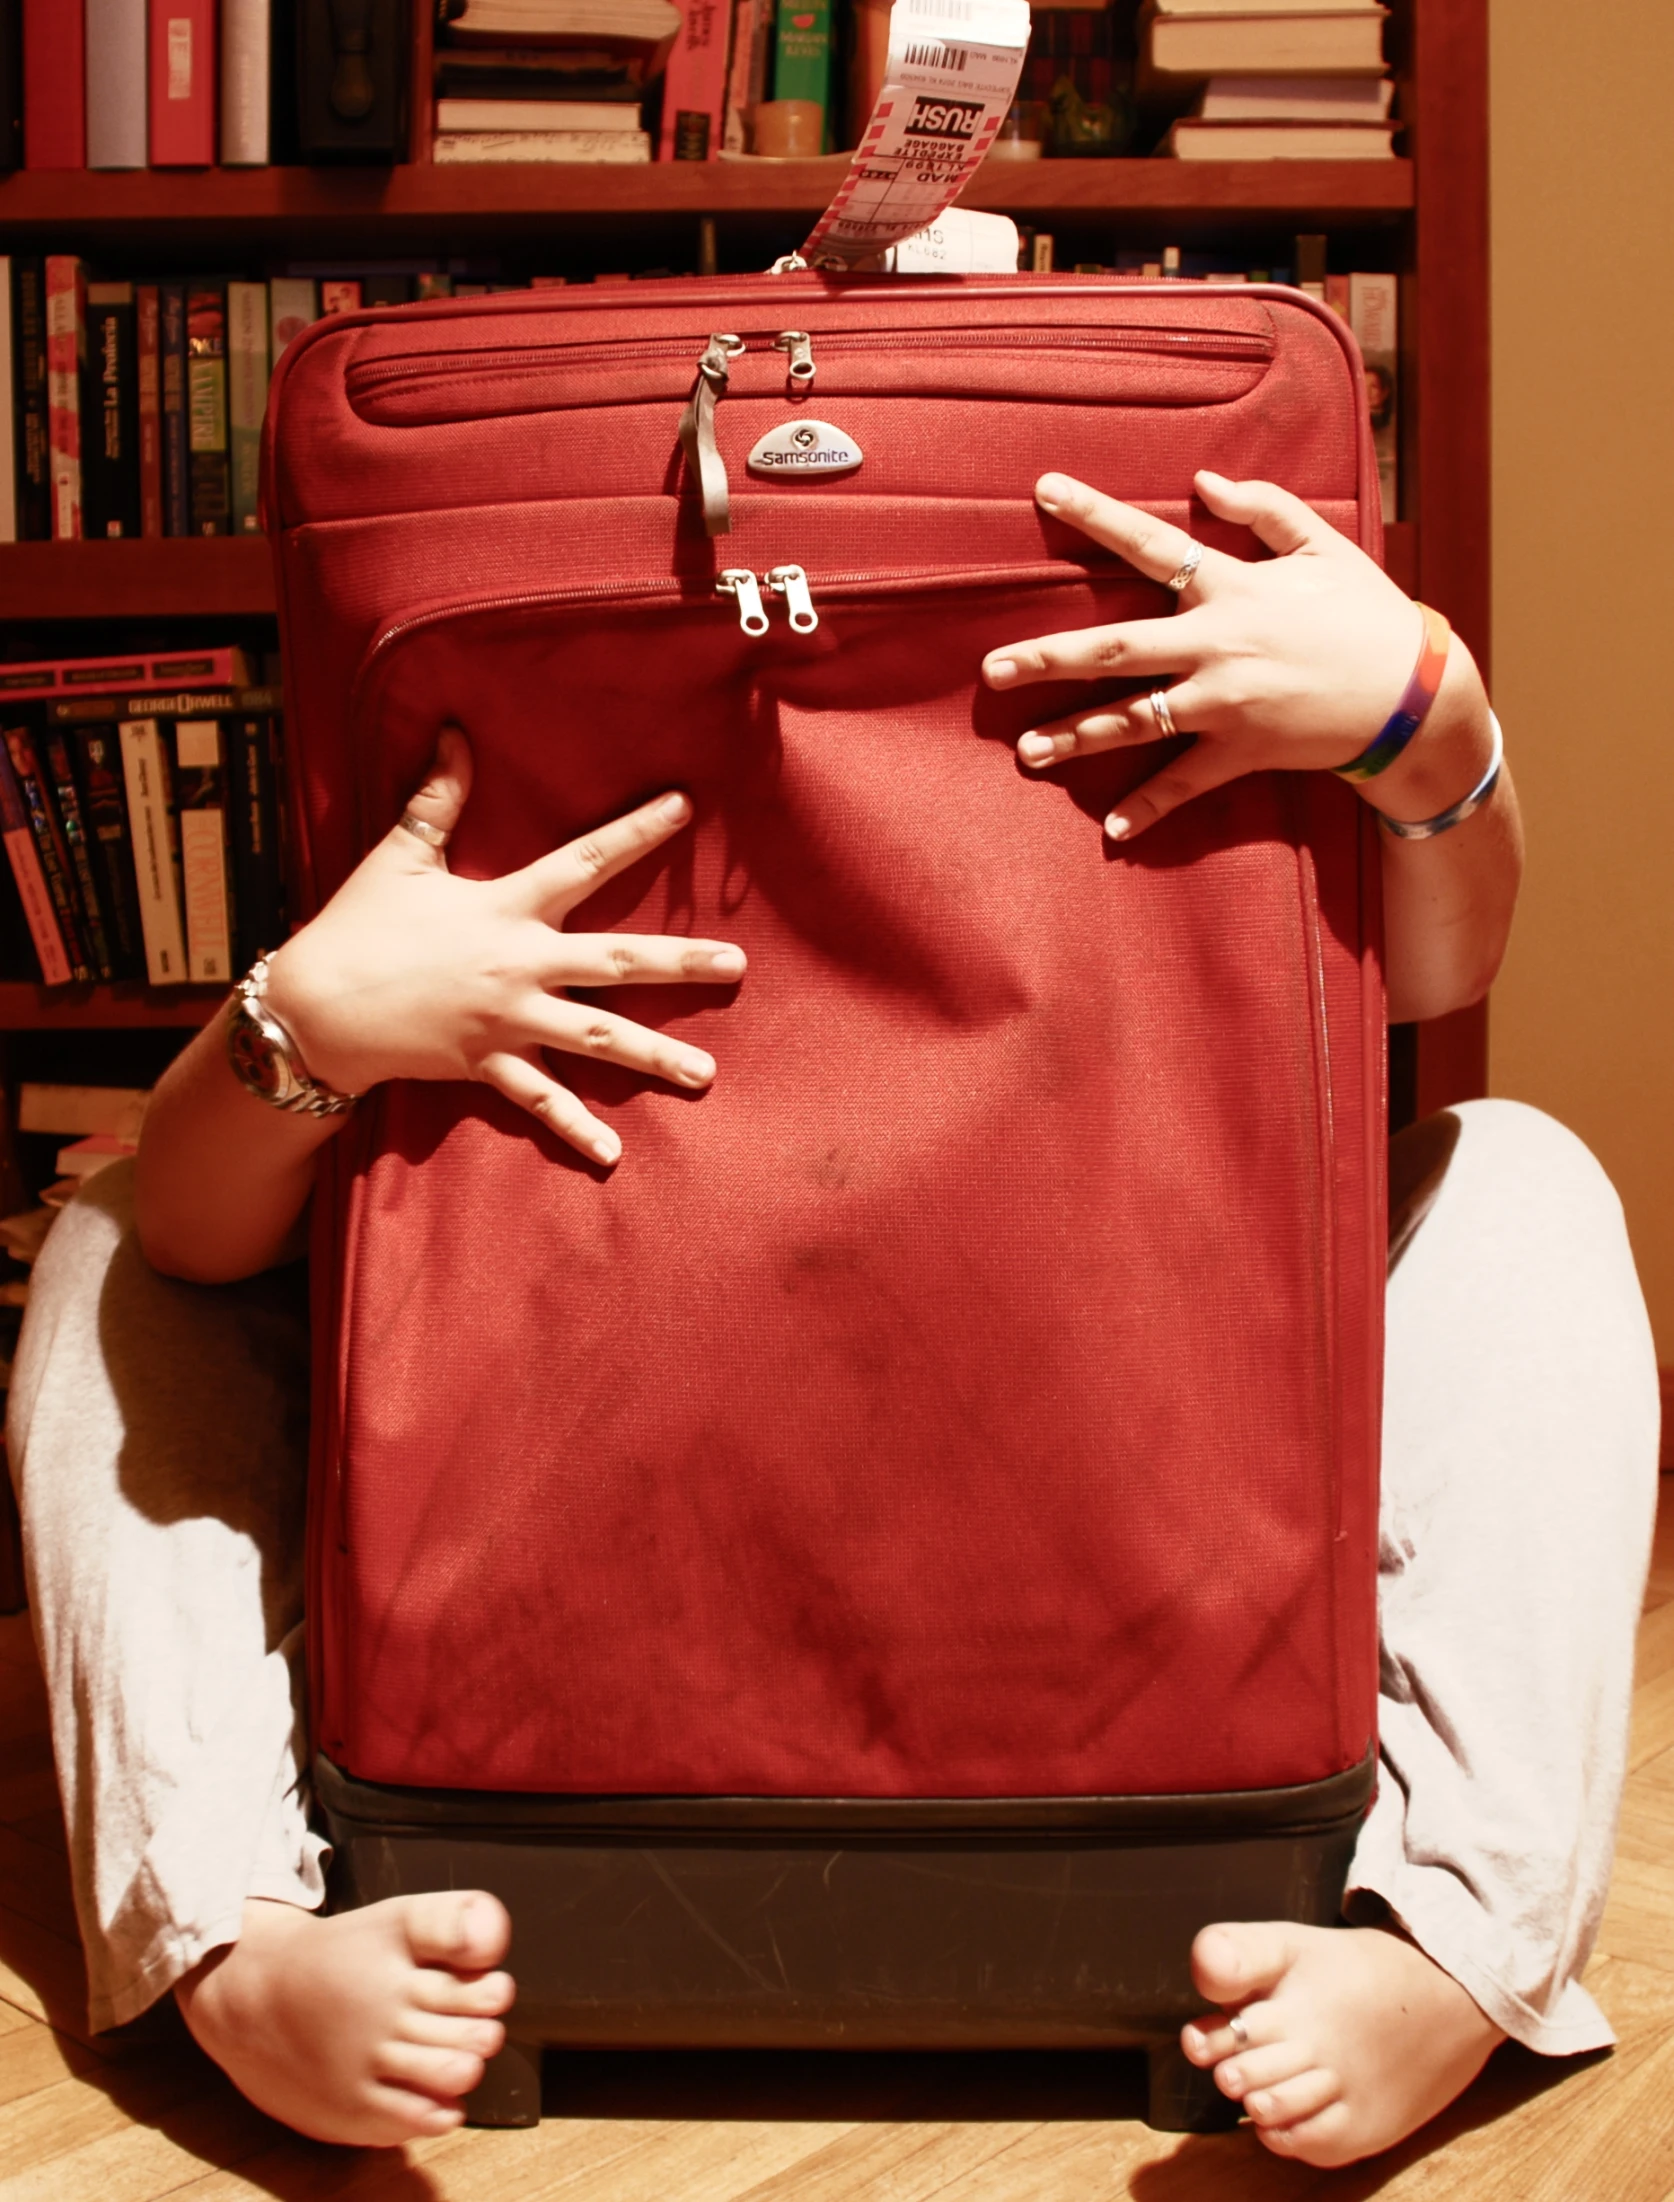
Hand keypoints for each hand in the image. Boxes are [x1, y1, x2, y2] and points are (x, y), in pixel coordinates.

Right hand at [262, 729, 743, 1167]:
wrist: (313, 1008)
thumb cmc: (356, 927)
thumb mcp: (398, 856)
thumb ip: (437, 798)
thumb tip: (454, 734)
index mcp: (506, 907)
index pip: (583, 861)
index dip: (635, 832)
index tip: (685, 808)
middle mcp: (520, 965)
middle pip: (616, 961)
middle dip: (681, 963)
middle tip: (738, 966)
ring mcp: (509, 1021)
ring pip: (597, 1039)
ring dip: (655, 1058)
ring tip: (707, 1075)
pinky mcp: (488, 1065)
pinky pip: (540, 1101)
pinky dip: (575, 1129)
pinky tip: (614, 1156)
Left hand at [981, 469, 1466, 840]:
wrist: (1415, 695)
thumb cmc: (1367, 614)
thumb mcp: (1323, 545)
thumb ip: (1262, 506)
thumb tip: (1202, 481)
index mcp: (1231, 587)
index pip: (1150, 543)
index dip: (1095, 515)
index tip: (1044, 490)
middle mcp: (1216, 645)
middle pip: (1117, 647)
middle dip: (1050, 657)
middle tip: (993, 669)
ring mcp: (1225, 704)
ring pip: (1135, 721)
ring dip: (1077, 737)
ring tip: (1025, 751)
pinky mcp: (1242, 751)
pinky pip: (1186, 783)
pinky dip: (1151, 808)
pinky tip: (1111, 830)